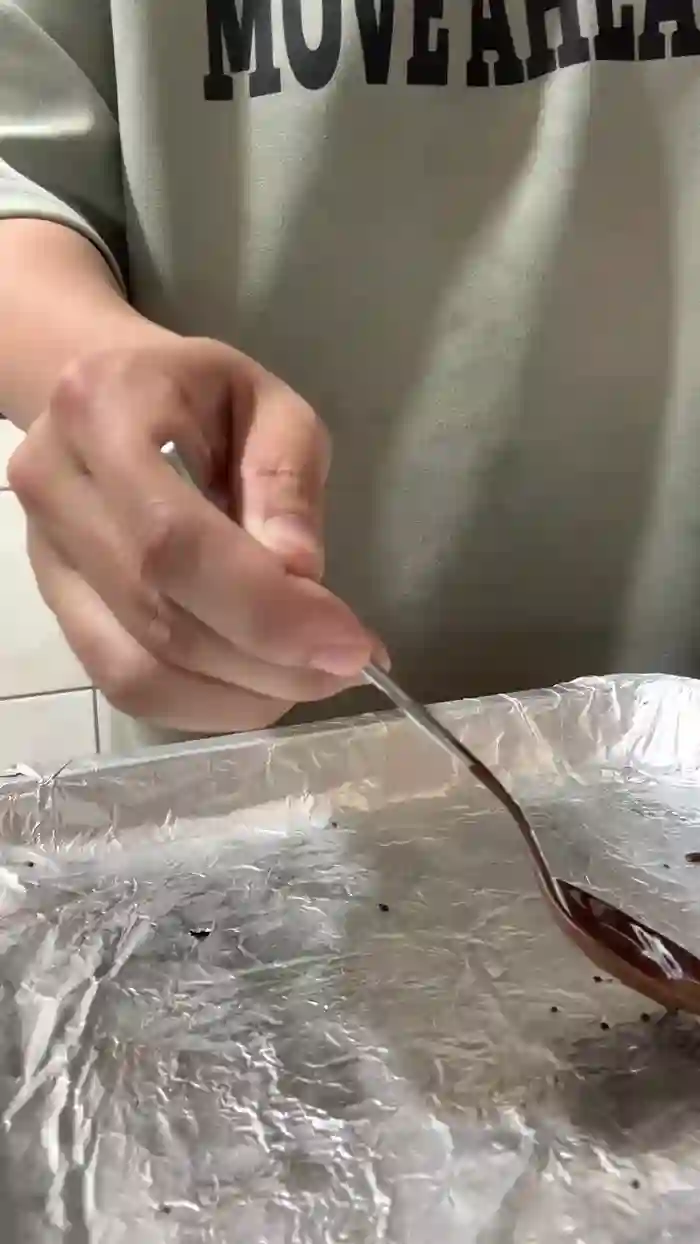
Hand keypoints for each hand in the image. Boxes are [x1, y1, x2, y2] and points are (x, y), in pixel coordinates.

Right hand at [9, 337, 380, 731]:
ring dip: (240, 697)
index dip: (267, 610)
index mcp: (104, 412)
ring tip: (311, 678)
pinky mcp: (56, 606)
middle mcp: (54, 488)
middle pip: (158, 618)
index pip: (177, 542)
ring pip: (138, 672)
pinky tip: (262, 686)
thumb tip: (302, 580)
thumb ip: (287, 482)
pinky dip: (205, 705)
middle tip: (345, 666)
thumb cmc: (202, 394)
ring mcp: (45, 557)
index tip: (350, 644)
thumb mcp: (271, 405)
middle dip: (268, 663)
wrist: (111, 392)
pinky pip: (126, 686)